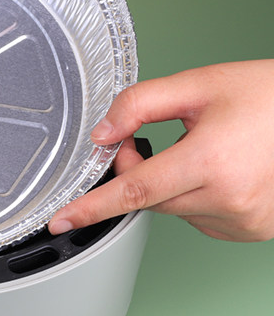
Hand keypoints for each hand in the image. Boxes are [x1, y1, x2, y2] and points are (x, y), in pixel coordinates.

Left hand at [47, 61, 273, 241]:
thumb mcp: (200, 85)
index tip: (61, 220)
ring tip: (203, 150)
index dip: (91, 206)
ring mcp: (243, 220)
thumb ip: (140, 104)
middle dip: (136, 172)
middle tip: (146, 141)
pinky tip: (219, 171)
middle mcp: (229, 199)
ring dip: (169, 184)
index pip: (133, 190)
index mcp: (212, 161)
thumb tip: (102, 133)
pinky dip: (194, 197)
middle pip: (149, 198)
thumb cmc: (271, 97)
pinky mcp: (252, 230)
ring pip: (173, 209)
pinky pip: (200, 218)